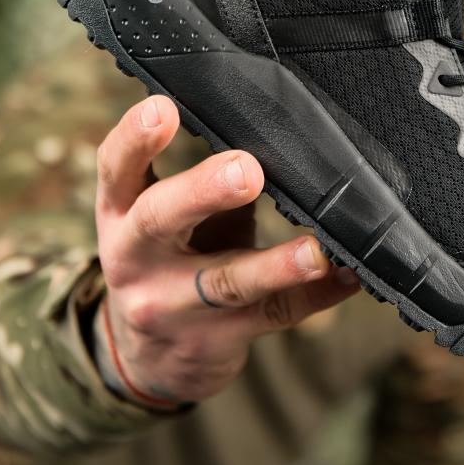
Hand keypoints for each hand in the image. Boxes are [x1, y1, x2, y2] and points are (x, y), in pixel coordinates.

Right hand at [92, 95, 359, 404]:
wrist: (151, 358)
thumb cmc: (168, 257)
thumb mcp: (163, 216)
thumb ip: (204, 178)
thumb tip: (269, 127)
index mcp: (121, 213)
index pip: (115, 168)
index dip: (134, 138)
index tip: (163, 106)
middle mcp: (135, 259)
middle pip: (160, 220)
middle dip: (203, 192)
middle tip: (246, 170)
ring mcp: (173, 306)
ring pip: (226, 283)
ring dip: (274, 265)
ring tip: (314, 252)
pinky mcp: (217, 339)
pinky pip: (274, 314)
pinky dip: (317, 294)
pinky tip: (348, 275)